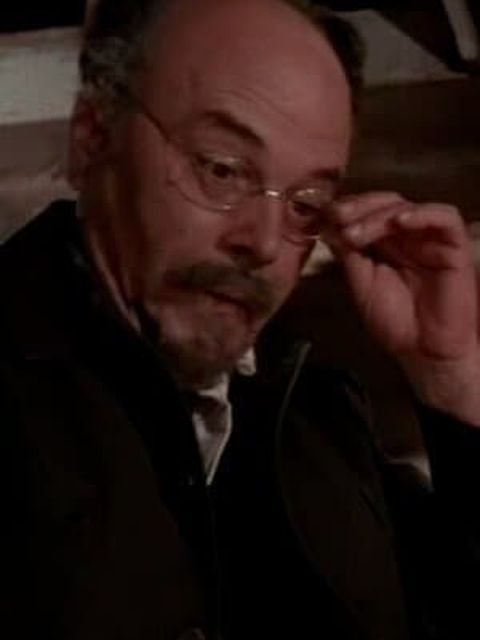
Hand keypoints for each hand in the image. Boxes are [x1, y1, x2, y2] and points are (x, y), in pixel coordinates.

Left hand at [325, 191, 479, 424]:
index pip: (367, 212)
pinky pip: (446, 218)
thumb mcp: (361, 285)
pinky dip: (422, 214)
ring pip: (408, 206)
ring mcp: (432, 239)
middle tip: (337, 216)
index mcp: (386, 243)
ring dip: (380, 214)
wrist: (423, 351)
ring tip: (357, 232)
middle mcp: (408, 236)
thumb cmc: (394, 321)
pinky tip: (399, 222)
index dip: (347, 209)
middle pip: (385, 203)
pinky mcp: (455, 246)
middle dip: (358, 207)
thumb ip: (349, 256)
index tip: (324, 215)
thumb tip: (329, 227)